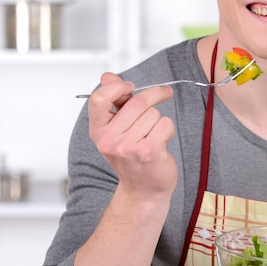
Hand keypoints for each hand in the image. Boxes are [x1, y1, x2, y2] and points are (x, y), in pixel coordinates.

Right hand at [87, 72, 177, 198]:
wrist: (143, 189)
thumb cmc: (132, 157)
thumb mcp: (116, 129)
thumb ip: (113, 101)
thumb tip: (107, 76)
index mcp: (98, 131)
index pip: (98, 98)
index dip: (117, 87)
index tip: (130, 87)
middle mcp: (109, 140)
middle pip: (137, 102)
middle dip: (154, 95)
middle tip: (164, 93)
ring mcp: (128, 147)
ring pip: (153, 114)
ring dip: (159, 120)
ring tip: (153, 135)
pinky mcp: (148, 152)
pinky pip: (165, 124)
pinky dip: (168, 130)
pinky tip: (161, 142)